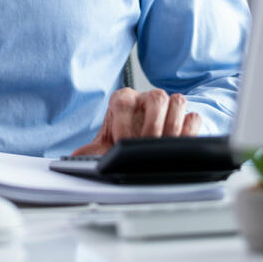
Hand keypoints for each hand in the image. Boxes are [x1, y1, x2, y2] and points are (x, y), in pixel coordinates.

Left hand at [71, 87, 201, 155]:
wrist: (135, 146)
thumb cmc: (115, 146)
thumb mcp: (98, 149)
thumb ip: (85, 154)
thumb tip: (68, 164)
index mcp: (122, 100)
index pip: (124, 100)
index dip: (123, 122)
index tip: (121, 142)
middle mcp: (145, 99)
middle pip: (156, 97)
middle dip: (152, 125)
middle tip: (147, 145)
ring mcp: (167, 106)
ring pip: (178, 101)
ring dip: (173, 126)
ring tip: (165, 146)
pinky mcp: (184, 118)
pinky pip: (193, 116)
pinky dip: (190, 130)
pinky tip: (180, 146)